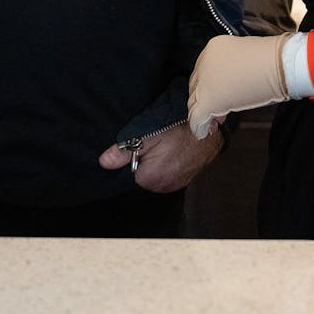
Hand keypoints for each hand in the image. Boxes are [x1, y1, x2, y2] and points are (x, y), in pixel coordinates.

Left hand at [98, 122, 219, 193]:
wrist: (210, 126)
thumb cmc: (177, 128)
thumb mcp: (146, 134)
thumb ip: (123, 151)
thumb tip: (104, 162)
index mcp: (151, 179)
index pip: (132, 173)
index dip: (136, 157)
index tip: (145, 145)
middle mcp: (165, 187)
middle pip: (145, 175)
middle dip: (148, 161)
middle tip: (158, 142)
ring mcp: (179, 184)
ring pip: (159, 174)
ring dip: (161, 162)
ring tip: (169, 144)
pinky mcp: (189, 178)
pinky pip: (172, 173)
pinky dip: (172, 163)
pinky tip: (177, 149)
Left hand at [187, 34, 289, 139]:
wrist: (280, 65)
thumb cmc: (274, 62)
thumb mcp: (248, 61)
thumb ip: (234, 71)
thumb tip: (233, 87)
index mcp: (214, 48)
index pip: (204, 72)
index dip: (210, 88)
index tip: (220, 99)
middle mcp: (204, 61)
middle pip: (197, 87)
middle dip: (205, 102)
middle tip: (217, 116)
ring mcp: (204, 80)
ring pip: (195, 101)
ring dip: (204, 115)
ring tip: (215, 124)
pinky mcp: (208, 99)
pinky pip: (197, 116)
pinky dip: (199, 127)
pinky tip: (205, 133)